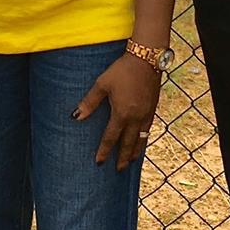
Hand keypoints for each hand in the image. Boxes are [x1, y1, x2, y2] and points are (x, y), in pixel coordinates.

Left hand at [74, 55, 161, 170]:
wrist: (146, 59)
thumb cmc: (121, 70)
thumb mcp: (102, 84)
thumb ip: (89, 102)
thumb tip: (76, 117)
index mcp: (122, 114)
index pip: (111, 138)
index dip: (104, 151)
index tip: (99, 162)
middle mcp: (136, 118)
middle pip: (128, 143)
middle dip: (122, 158)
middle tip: (117, 169)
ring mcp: (146, 114)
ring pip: (141, 139)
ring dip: (135, 151)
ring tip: (130, 161)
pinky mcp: (153, 108)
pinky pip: (148, 129)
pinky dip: (144, 139)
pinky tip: (141, 140)